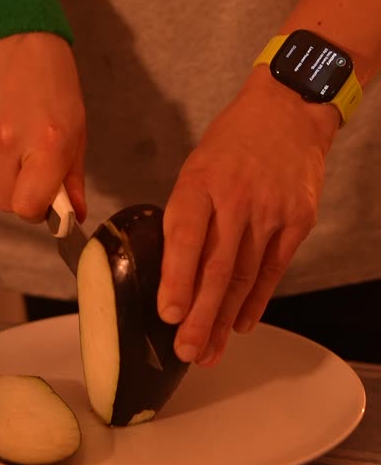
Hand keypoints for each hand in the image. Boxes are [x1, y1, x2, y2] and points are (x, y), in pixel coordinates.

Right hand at [0, 32, 86, 221]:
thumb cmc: (51, 78)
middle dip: (19, 190)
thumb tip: (73, 215)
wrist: (11, 30)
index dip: (35, 209)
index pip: (26, 209)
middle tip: (30, 162)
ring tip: (12, 129)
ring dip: (0, 166)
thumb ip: (72, 176)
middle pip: (4, 201)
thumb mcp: (76, 126)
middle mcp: (7, 141)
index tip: (44, 197)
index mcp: (45, 144)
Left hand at [156, 69, 339, 365]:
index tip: (168, 314)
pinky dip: (256, 301)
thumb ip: (185, 217)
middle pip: (217, 268)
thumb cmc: (231, 145)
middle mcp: (236, 199)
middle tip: (185, 351)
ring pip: (245, 277)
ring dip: (224, 319)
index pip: (187, 238)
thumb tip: (171, 273)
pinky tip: (241, 325)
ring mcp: (270, 212)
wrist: (288, 114)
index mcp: (200, 184)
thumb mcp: (195, 170)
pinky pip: (273, 270)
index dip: (177, 280)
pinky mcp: (296, 222)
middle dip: (200, 316)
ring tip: (208, 351)